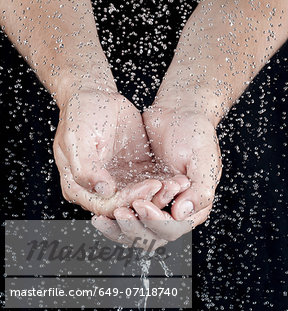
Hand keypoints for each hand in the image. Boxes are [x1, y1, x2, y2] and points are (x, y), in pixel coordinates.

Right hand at [53, 87, 166, 216]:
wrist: (96, 95)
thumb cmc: (81, 113)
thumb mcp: (78, 139)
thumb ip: (86, 168)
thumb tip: (103, 190)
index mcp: (78, 188)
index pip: (106, 206)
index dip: (129, 200)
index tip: (150, 186)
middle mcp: (98, 192)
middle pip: (126, 207)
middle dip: (150, 201)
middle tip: (171, 188)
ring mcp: (117, 184)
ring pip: (140, 200)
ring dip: (160, 196)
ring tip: (178, 185)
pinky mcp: (134, 175)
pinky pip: (149, 186)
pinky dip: (163, 186)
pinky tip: (178, 180)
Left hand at [92, 104, 221, 248]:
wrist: (178, 113)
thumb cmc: (195, 133)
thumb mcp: (204, 159)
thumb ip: (200, 190)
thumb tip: (180, 214)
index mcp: (195, 207)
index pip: (174, 228)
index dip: (157, 222)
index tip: (142, 204)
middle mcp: (176, 212)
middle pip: (153, 236)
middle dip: (134, 228)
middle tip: (119, 212)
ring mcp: (157, 207)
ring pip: (137, 231)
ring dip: (120, 228)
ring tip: (102, 218)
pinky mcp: (141, 198)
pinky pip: (127, 217)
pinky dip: (114, 219)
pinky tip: (100, 214)